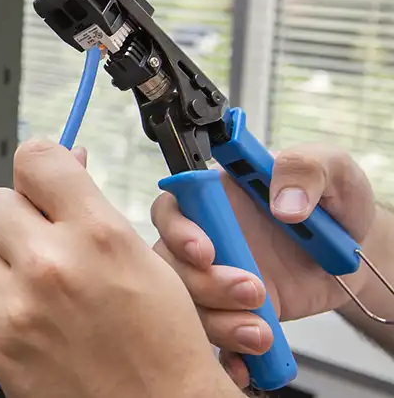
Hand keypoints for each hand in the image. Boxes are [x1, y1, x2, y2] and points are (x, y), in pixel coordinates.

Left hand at [0, 140, 240, 397]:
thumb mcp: (145, 259)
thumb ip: (92, 207)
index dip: (40, 166)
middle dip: (18, 218)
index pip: (36, 158)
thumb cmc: (163, 345)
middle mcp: (52, 264)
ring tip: (44, 291)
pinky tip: (35, 323)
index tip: (43, 180)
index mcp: (97, 235)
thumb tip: (65, 160)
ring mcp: (18, 307)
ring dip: (5, 267)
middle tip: (44, 242)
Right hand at [151, 144, 378, 385]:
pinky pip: (218, 339)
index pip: (171, 210)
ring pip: (190, 307)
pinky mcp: (237, 313)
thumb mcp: (330, 169)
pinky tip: (248, 361)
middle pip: (171, 266)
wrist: (360, 254)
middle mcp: (209, 239)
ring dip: (220, 323)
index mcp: (216, 198)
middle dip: (205, 285)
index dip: (177, 232)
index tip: (206, 252)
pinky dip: (229, 355)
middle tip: (252, 290)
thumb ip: (305, 170)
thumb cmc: (336, 202)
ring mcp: (220, 279)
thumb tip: (285, 203)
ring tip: (261, 330)